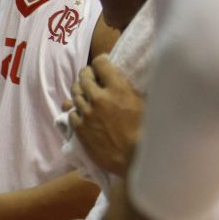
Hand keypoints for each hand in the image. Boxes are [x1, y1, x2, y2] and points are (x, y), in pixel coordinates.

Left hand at [67, 55, 143, 177]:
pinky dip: (76, 110)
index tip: (102, 65)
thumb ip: (129, 88)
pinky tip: (83, 112)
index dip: (100, 62)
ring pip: (75, 93)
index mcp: (118, 87)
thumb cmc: (146, 130)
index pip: (100, 63)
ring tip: (87, 94)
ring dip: (80, 92)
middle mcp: (99, 97)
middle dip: (87, 75)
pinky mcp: (79, 128)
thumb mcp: (144, 102)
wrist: (134, 157)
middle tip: (92, 78)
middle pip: (83, 76)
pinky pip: (71, 112)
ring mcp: (87, 113)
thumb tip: (125, 80)